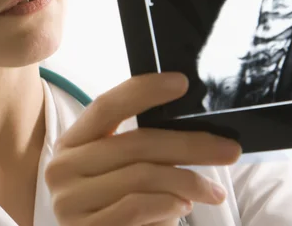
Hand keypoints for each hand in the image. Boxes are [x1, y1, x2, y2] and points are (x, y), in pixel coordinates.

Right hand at [44, 72, 241, 225]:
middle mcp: (63, 167)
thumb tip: (190, 129)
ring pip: (141, 176)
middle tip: (228, 148)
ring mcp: (70, 202)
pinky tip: (183, 206)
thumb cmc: (112, 209)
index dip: (143, 91)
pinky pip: (136, 207)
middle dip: (188, 144)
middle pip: (134, 143)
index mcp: (71, 143)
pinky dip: (167, 205)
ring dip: (187, 182)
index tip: (181, 83)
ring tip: (213, 191)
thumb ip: (137, 149)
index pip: (106, 106)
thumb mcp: (115, 172)